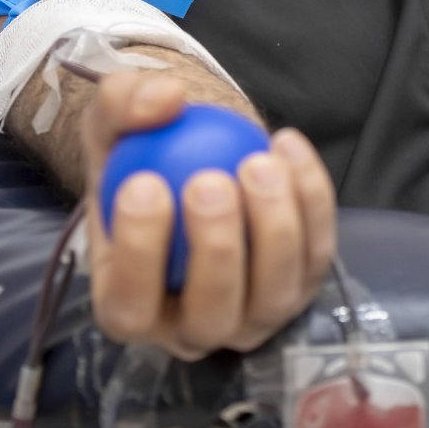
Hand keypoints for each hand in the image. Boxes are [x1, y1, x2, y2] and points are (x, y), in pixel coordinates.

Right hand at [84, 71, 336, 359]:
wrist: (195, 158)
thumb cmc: (141, 156)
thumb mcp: (111, 125)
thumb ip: (123, 105)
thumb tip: (165, 99)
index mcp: (128, 306)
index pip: (130, 306)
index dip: (139, 254)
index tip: (145, 185)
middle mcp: (193, 328)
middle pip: (211, 315)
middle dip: (216, 250)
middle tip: (210, 181)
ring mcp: (254, 315)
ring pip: (273, 295)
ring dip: (273, 230)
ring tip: (258, 164)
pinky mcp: (302, 286)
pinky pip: (316, 250)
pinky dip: (310, 200)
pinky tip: (287, 146)